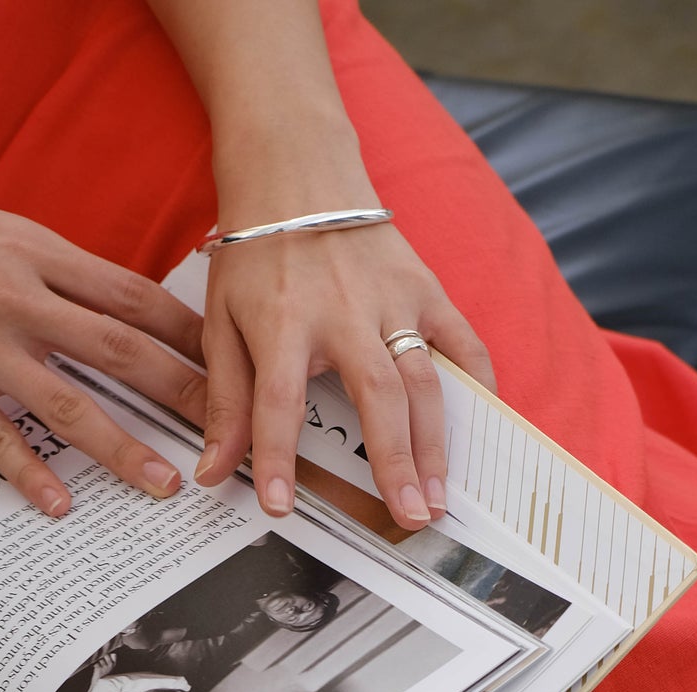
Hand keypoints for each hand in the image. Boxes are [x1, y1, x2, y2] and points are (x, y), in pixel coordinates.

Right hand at [0, 166, 210, 517]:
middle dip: (184, 395)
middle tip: (229, 434)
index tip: (229, 361)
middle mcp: (18, 297)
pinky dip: (30, 474)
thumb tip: (100, 301)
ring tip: (163, 486)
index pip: (132, 295)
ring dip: (122, 449)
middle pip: (121, 350)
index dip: (187, 332)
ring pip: (69, 403)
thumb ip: (45, 267)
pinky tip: (60, 507)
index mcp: (35, 251)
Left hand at [195, 156, 494, 528]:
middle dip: (394, 461)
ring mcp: (393, 298)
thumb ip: (225, 402)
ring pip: (424, 378)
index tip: (280, 508)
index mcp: (284, 320)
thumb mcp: (222, 324)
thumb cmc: (257, 254)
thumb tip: (214, 473)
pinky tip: (482, 430)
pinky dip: (479, 384)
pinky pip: (462, 341)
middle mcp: (344, 310)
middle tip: (408, 517)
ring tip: (438, 498)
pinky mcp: (425, 287)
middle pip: (375, 394)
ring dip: (436, 444)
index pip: (279, 401)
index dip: (277, 458)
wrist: (296, 170)